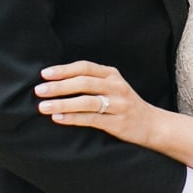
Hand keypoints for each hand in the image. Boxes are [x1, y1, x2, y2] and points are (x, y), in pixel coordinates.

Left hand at [36, 60, 161, 146]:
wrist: (153, 125)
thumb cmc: (125, 105)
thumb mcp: (113, 87)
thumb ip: (92, 82)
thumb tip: (58, 82)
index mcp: (112, 75)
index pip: (85, 67)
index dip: (64, 70)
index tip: (44, 74)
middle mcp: (116, 86)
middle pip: (84, 82)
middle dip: (59, 86)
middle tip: (39, 90)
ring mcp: (118, 104)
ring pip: (86, 101)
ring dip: (62, 103)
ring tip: (43, 106)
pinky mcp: (117, 122)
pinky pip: (91, 119)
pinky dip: (72, 118)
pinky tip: (58, 118)